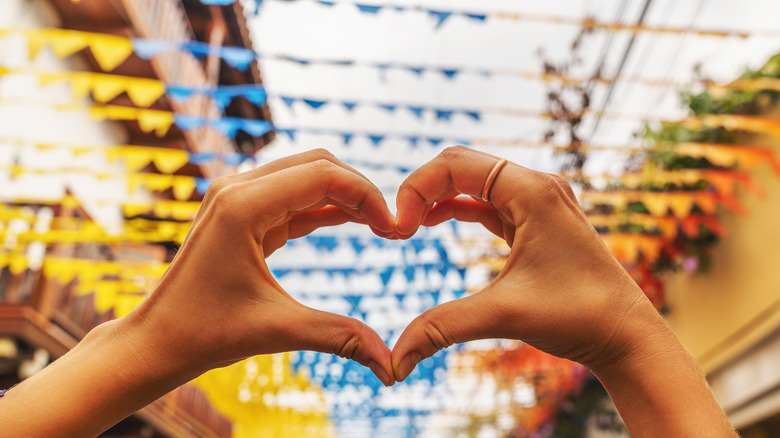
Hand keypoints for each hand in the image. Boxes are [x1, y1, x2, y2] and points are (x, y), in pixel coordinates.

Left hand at [130, 149, 395, 385]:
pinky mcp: (240, 212)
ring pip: (306, 176)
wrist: (158, 340)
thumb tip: (392, 367)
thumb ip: (339, 337)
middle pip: (317, 165)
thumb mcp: (278, 330)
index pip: (322, 175)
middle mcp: (237, 188)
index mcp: (243, 204)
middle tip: (391, 227)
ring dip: (344, 197)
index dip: (366, 195)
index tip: (395, 227)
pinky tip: (352, 224)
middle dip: (359, 191)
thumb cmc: (205, 333)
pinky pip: (292, 198)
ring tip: (379, 226)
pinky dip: (324, 207)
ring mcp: (236, 196)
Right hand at [391, 146, 664, 379]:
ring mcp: (539, 202)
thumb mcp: (503, 315)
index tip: (399, 228)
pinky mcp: (538, 221)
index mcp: (532, 191)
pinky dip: (459, 208)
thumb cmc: (578, 317)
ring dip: (440, 197)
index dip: (417, 187)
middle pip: (463, 164)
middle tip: (400, 226)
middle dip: (424, 188)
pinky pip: (489, 202)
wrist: (625, 335)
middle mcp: (537, 186)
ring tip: (410, 225)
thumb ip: (442, 327)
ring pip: (476, 181)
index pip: (456, 163)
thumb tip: (394, 360)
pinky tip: (435, 223)